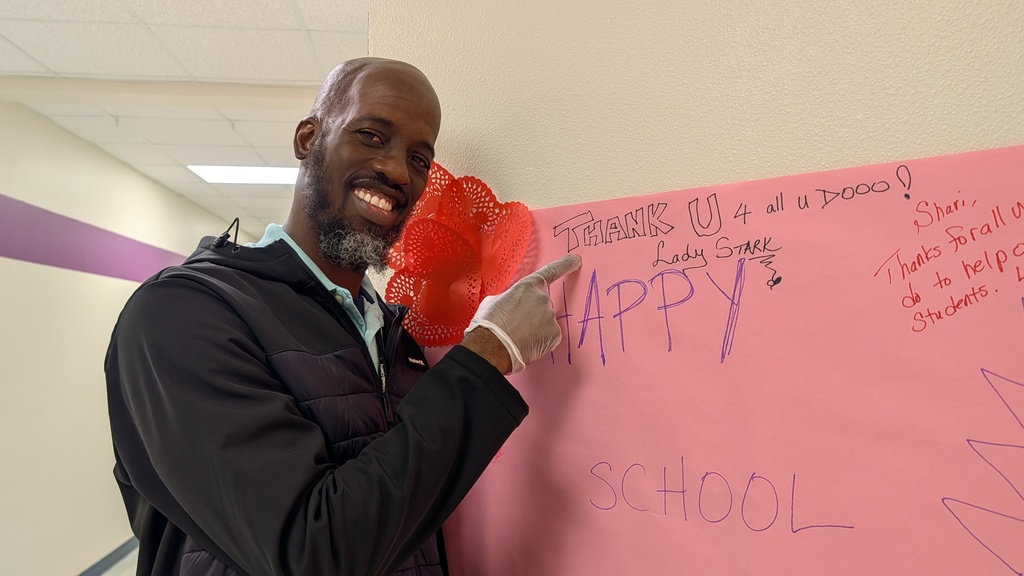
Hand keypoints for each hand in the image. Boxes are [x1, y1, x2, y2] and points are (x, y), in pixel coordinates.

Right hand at [464, 254, 582, 373]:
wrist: (492, 347)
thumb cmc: (489, 324)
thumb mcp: (494, 301)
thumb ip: (510, 297)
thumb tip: (512, 303)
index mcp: (527, 286)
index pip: (551, 271)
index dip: (565, 265)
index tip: (576, 260)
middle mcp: (543, 299)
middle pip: (543, 305)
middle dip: (533, 314)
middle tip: (516, 326)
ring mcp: (550, 317)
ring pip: (546, 322)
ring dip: (535, 328)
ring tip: (518, 336)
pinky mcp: (555, 334)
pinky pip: (550, 336)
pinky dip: (541, 341)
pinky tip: (526, 344)